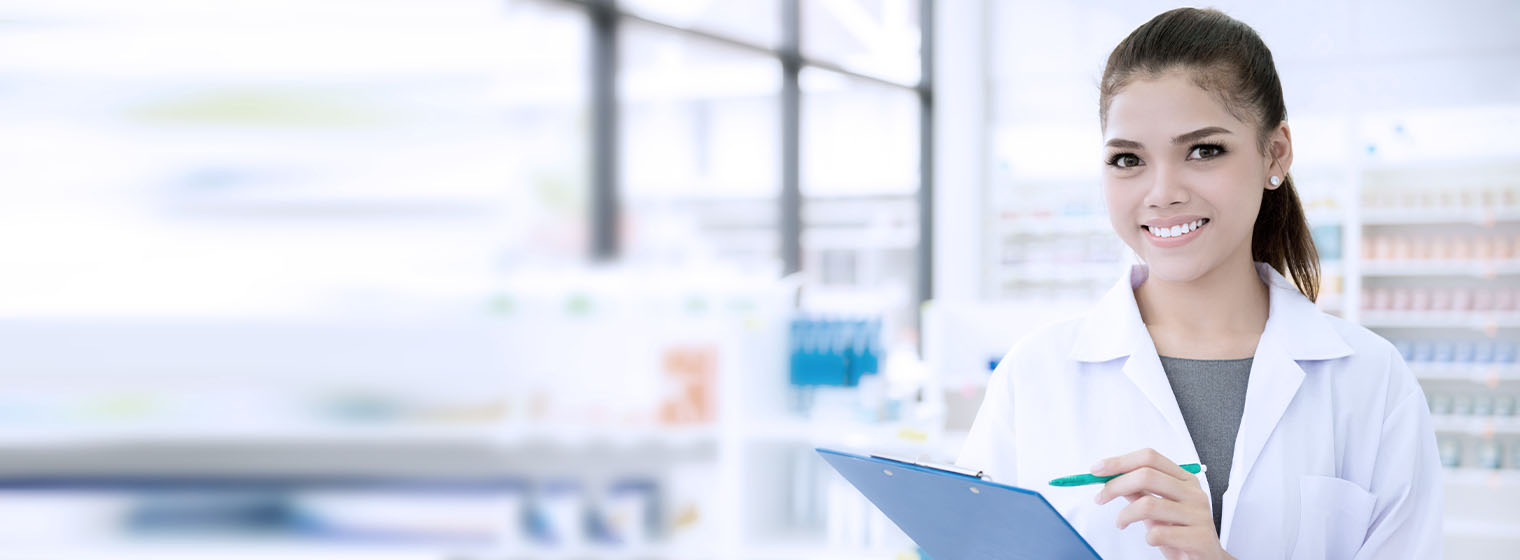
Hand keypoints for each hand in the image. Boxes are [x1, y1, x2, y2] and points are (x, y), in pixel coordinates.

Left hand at [1091, 448, 1234, 559]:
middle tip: (1100, 497)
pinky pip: (1159, 533)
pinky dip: (1148, 537)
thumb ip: (1139, 492)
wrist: (1207, 559)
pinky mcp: (1199, 537)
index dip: (1120, 461)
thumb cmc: (1181, 532)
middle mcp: (1194, 493)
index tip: (1097, 470)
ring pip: (1148, 505)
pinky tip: (1151, 540)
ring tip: (1121, 523)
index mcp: (1184, 480)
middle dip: (1115, 485)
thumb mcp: (1158, 508)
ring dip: (1125, 515)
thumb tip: (1110, 477)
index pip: (1150, 458)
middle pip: (1147, 476)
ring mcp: (1199, 514)